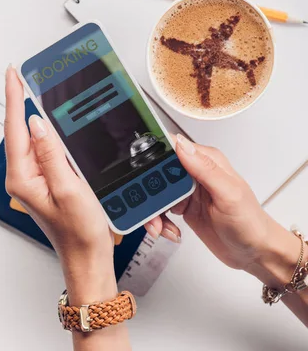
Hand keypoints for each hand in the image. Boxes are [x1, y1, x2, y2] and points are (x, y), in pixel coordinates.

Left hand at [3, 66, 115, 302]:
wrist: (87, 258)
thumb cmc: (80, 232)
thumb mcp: (70, 188)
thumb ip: (51, 154)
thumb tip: (36, 123)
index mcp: (22, 177)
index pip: (14, 128)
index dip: (13, 97)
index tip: (13, 73)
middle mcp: (22, 176)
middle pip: (19, 131)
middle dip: (21, 100)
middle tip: (30, 74)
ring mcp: (32, 179)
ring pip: (31, 140)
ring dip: (35, 115)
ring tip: (39, 90)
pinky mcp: (44, 181)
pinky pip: (42, 150)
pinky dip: (47, 133)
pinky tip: (55, 122)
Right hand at [145, 134, 288, 273]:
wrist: (254, 253)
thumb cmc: (249, 223)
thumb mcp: (228, 194)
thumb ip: (205, 168)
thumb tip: (181, 144)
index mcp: (206, 161)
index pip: (172, 149)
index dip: (153, 160)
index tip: (142, 176)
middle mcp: (194, 173)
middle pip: (156, 173)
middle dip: (147, 194)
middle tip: (152, 211)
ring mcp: (186, 191)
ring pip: (154, 194)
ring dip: (152, 213)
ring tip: (160, 228)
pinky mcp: (182, 207)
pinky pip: (159, 210)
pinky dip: (159, 223)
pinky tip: (170, 231)